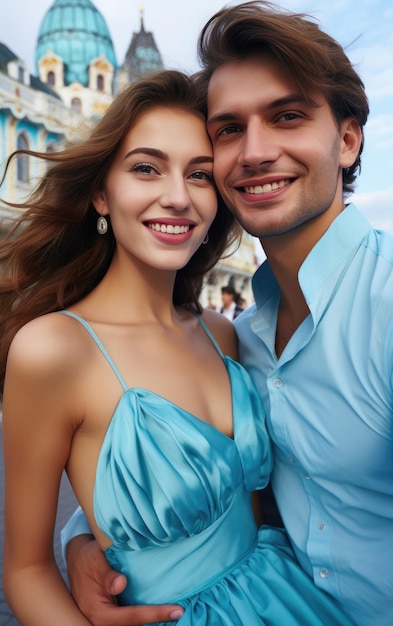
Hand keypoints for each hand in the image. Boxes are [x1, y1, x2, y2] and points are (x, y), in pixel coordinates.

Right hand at [66, 534, 183, 625]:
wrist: (76, 561)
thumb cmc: (87, 559)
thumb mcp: (95, 561)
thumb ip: (107, 574)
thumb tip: (121, 584)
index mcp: (99, 613)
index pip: (132, 617)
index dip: (156, 614)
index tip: (177, 610)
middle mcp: (103, 622)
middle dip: (157, 621)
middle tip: (180, 612)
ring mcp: (108, 622)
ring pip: (133, 625)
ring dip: (152, 621)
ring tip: (175, 612)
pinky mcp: (113, 617)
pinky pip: (131, 620)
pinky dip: (145, 617)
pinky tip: (161, 609)